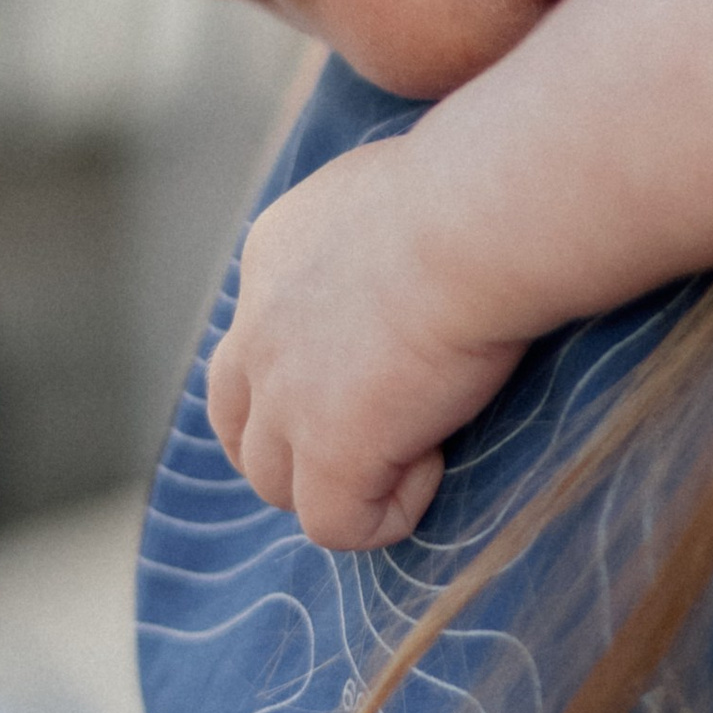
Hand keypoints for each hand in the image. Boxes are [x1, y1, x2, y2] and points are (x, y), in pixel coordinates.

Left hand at [205, 136, 528, 550]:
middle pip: (239, 419)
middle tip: (374, 437)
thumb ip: (378, 231)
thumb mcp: (397, 188)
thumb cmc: (470, 191)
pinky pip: (337, 524)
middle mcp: (258, 328)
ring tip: (419, 449)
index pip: (258, 337)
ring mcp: (285, 397)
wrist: (473, 220)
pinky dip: (387, 514)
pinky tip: (435, 464)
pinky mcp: (329, 452)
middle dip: (290, 443)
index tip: (391, 357)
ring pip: (274, 482)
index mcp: (273, 254)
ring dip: (339, 483)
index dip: (312, 368)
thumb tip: (413, 253)